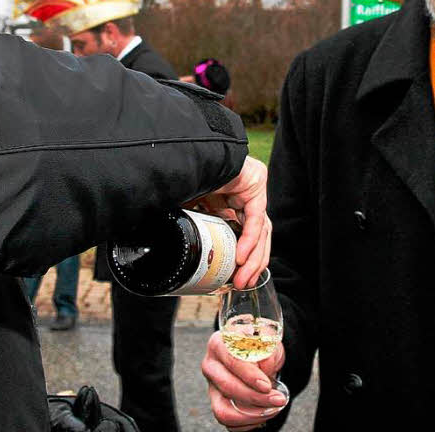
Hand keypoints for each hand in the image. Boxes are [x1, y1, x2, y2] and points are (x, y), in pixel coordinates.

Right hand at [191, 156, 269, 289]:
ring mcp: (252, 188)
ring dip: (253, 258)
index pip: (245, 232)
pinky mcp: (255, 183)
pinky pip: (255, 218)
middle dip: (251, 263)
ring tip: (242, 278)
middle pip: (257, 235)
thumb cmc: (181, 177)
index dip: (244, 257)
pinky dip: (249, 240)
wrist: (184, 151)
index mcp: (229, 201)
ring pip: (261, 230)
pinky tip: (241, 257)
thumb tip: (174, 251)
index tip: (235, 278)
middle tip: (241, 283)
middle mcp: (244, 195)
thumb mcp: (186, 210)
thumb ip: (189, 227)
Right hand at [202, 331, 286, 429]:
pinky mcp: (217, 404)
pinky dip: (248, 424)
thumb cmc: (260, 347)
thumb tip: (265, 366)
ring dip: (251, 415)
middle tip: (277, 399)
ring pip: (224, 410)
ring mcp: (212, 388)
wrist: (259, 355)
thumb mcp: (267, 340)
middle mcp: (211, 366)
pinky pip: (229, 423)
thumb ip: (266, 350)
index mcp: (219, 344)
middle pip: (228, 387)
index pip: (231, 361)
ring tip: (272, 410)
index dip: (249, 375)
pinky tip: (263, 415)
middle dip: (255, 397)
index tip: (266, 385)